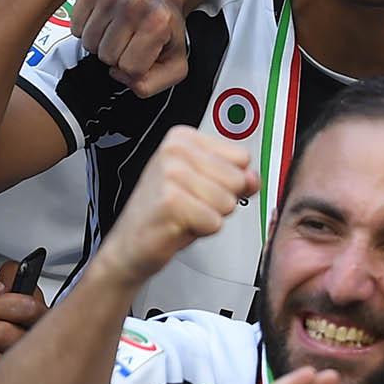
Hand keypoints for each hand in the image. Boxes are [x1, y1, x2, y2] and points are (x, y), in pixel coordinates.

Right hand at [72, 0, 196, 95]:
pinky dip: (87, 30)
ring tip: (116, 30)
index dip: (135, 68)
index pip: (131, 69)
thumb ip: (152, 84)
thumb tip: (119, 76)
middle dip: (117, 55)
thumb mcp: (176, 61)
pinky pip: (75, 28)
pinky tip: (104, 21)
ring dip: (101, 43)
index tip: (141, 54)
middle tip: (129, 40)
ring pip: (89, 44)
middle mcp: (133, 5)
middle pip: (107, 57)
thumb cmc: (166, 22)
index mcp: (157, 23)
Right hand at [92, 129, 257, 289]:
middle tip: (192, 205)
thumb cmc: (166, 213)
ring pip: (228, 202)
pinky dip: (201, 231)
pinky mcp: (171, 202)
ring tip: (185, 215)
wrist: (130, 244)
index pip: (242, 157)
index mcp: (183, 138)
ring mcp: (171, 174)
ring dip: (211, 217)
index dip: (230, 181)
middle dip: (222, 201)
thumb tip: (254, 178)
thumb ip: (234, 177)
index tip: (203, 187)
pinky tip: (179, 225)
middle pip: (238, 179)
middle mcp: (175, 150)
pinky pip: (214, 222)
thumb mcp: (204, 186)